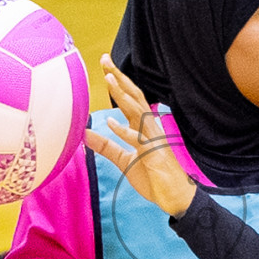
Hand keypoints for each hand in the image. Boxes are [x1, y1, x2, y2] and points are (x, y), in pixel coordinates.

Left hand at [83, 54, 196, 217]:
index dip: (119, 82)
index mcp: (143, 128)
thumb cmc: (153, 177)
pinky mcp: (153, 155)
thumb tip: (84, 134)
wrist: (175, 198)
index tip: (106, 66)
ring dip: (123, 95)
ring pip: (138, 112)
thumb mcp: (124, 160)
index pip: (130, 99)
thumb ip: (106, 146)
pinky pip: (138, 140)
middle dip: (120, 78)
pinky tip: (111, 122)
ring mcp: (153, 140)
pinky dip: (124, 130)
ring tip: (110, 79)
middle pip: (135, 97)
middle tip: (105, 60)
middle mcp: (150, 129)